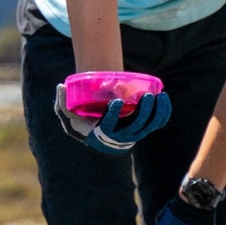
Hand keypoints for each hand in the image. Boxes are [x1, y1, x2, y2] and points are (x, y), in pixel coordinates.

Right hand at [54, 80, 170, 156]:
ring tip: (159, 96)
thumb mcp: (68, 115)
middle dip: (142, 113)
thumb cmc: (83, 121)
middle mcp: (120, 137)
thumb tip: (61, 87)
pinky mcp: (144, 128)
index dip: (114, 116)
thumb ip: (62, 103)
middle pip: (135, 127)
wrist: (99, 129)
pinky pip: (158, 123)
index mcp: (102, 135)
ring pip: (148, 126)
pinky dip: (163, 112)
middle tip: (145, 98)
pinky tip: (164, 98)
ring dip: (156, 112)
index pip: (109, 128)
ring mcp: (134, 133)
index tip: (116, 102)